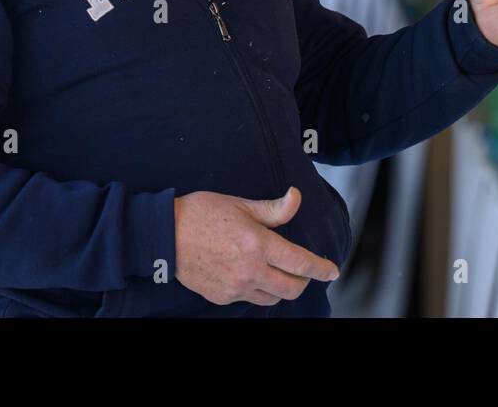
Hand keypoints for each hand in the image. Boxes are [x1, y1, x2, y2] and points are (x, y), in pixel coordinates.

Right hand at [173, 186, 338, 305]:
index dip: (321, 268)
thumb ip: (273, 209)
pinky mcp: (222, 297)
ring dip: (282, 288)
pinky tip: (252, 275)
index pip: (300, 263)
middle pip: (292, 288)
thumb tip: (296, 198)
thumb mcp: (241, 204)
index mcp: (258, 244)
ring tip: (278, 273)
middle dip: (304, 281)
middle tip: (303, 271)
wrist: (165, 235)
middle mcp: (250, 270)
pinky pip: (250, 299)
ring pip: (273, 298)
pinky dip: (259, 290)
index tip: (331, 270)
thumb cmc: (202, 213)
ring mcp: (235, 287)